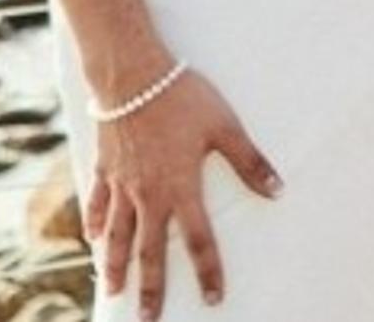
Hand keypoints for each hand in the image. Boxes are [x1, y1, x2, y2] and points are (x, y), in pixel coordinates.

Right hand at [80, 68, 279, 318]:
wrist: (131, 76)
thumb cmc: (183, 97)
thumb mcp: (225, 126)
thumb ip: (250, 161)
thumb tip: (278, 190)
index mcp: (181, 188)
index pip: (199, 240)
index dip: (208, 271)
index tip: (213, 299)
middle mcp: (148, 195)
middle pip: (150, 251)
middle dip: (150, 288)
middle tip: (148, 320)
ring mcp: (122, 184)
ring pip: (118, 236)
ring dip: (116, 266)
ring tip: (113, 291)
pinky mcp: (104, 168)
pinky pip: (98, 204)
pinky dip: (96, 224)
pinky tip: (94, 240)